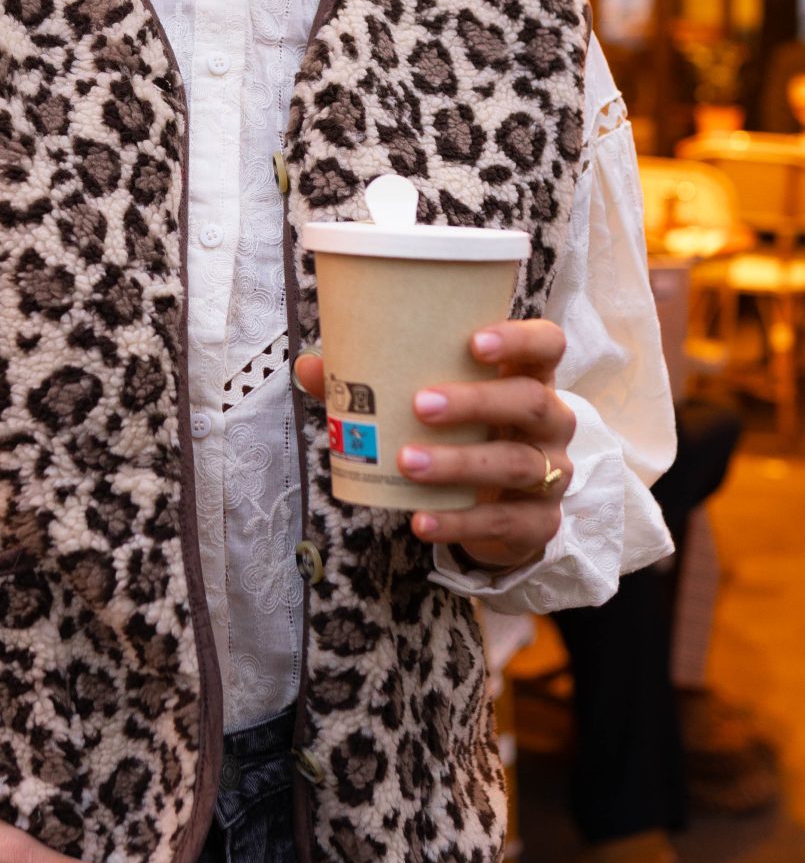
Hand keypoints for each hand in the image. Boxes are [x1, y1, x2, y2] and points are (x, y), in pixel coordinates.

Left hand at [294, 317, 573, 573]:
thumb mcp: (429, 408)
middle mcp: (550, 422)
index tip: (473, 343)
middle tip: (420, 404)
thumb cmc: (462, 439)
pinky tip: (421, 520)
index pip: (546, 345)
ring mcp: (551, 474)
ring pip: (517, 463)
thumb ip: (375, 385)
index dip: (519, 339)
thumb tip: (312, 365)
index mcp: (527, 379)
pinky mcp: (539, 523)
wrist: (497, 516)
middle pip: (532, 402)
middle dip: (477, 402)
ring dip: (459, 463)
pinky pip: (504, 522)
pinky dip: (459, 522)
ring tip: (407, 462)